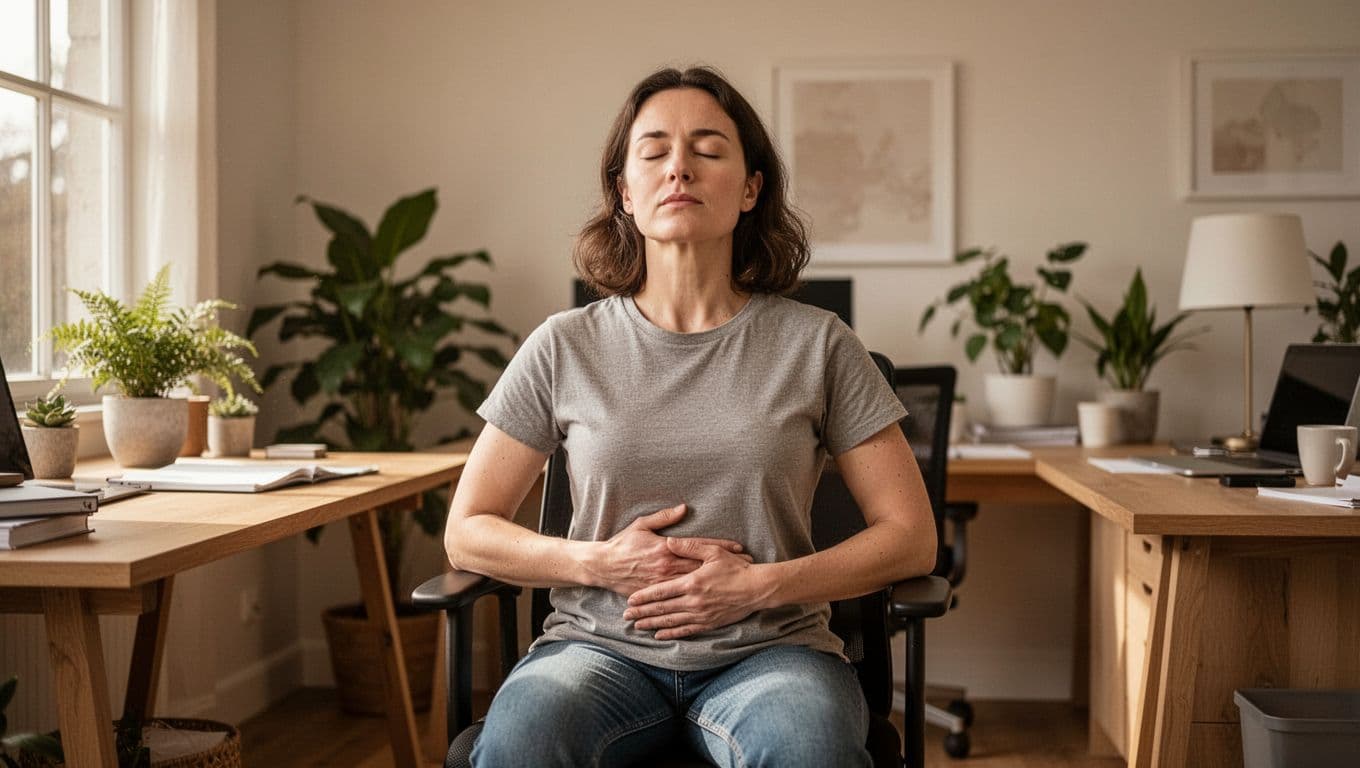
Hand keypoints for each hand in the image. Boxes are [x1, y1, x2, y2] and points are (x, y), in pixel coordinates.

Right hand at [584, 504, 746, 595]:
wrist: (603, 566)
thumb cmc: (622, 544)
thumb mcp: (642, 525)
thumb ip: (664, 517)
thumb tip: (683, 508)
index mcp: (666, 548)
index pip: (699, 546)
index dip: (720, 547)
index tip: (739, 548)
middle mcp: (667, 566)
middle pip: (702, 565)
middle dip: (725, 566)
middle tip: (746, 566)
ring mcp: (663, 582)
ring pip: (695, 582)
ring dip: (716, 582)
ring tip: (736, 583)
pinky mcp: (657, 593)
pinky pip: (680, 597)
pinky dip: (697, 597)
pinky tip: (712, 600)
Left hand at [623, 538, 773, 639]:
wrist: (757, 589)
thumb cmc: (736, 568)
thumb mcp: (713, 551)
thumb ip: (689, 546)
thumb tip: (669, 541)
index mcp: (691, 582)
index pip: (661, 591)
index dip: (644, 596)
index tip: (630, 600)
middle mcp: (693, 601)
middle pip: (662, 608)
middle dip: (642, 612)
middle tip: (626, 616)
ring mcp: (701, 614)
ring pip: (670, 621)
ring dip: (652, 624)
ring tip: (637, 626)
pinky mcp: (709, 623)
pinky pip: (685, 630)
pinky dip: (671, 633)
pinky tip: (659, 634)